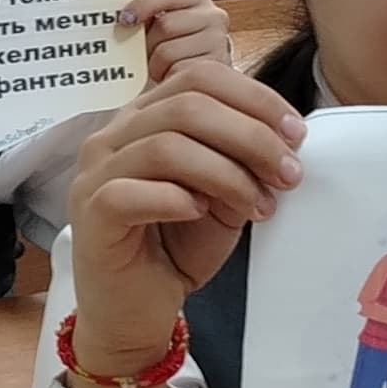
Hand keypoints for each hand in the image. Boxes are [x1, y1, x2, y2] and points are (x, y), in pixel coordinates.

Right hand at [65, 62, 307, 385]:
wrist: (137, 310)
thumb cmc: (178, 245)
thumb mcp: (224, 193)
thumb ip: (242, 158)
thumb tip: (287, 136)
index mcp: (146, 117)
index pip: (200, 77)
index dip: (255, 99)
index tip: (296, 134)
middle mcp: (113, 136)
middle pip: (188, 106)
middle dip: (251, 136)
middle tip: (289, 173)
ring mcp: (95, 174)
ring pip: (165, 147)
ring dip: (226, 174)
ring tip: (258, 205)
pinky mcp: (90, 215)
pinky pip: (131, 193)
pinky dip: (176, 199)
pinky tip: (201, 213)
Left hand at [122, 0, 234, 84]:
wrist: (200, 75)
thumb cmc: (172, 45)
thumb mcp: (162, 23)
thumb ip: (145, 14)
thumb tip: (122, 18)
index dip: (142, 5)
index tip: (125, 19)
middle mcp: (214, 16)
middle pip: (165, 25)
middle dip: (148, 43)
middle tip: (146, 53)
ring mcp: (219, 42)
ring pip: (167, 53)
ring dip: (155, 64)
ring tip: (161, 66)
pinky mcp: (217, 67)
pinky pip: (177, 73)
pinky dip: (168, 78)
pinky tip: (172, 76)